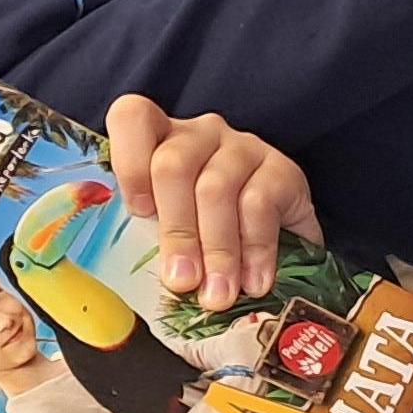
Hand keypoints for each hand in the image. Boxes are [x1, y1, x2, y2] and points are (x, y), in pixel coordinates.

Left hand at [107, 98, 321, 309]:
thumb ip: (153, 244)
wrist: (281, 244)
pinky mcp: (282, 169)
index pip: (132, 117)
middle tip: (181, 282)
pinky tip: (254, 282)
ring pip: (216, 189)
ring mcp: (241, 147)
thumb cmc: (206, 239)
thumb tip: (157, 284)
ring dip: (215, 250)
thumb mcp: (172, 236)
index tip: (139, 212)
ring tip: (218, 294)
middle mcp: (199, 135)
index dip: (129, 161)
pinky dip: (254, 250)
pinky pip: (260, 205)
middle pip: (173, 166)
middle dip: (176, 231)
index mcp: (159, 142)